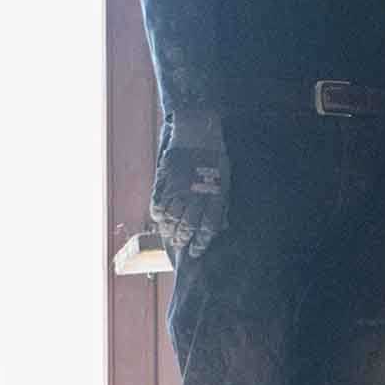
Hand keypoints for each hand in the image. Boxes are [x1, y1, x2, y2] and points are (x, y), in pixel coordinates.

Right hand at [146, 108, 228, 254]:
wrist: (198, 133)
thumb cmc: (216, 158)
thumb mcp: (226, 181)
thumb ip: (222, 203)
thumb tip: (222, 225)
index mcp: (215, 197)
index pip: (207, 227)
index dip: (200, 242)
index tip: (195, 252)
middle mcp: (197, 195)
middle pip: (187, 226)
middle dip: (183, 239)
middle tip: (179, 245)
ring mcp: (179, 188)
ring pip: (171, 218)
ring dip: (169, 230)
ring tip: (169, 236)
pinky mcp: (165, 180)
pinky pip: (158, 203)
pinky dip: (157, 213)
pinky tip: (159, 218)